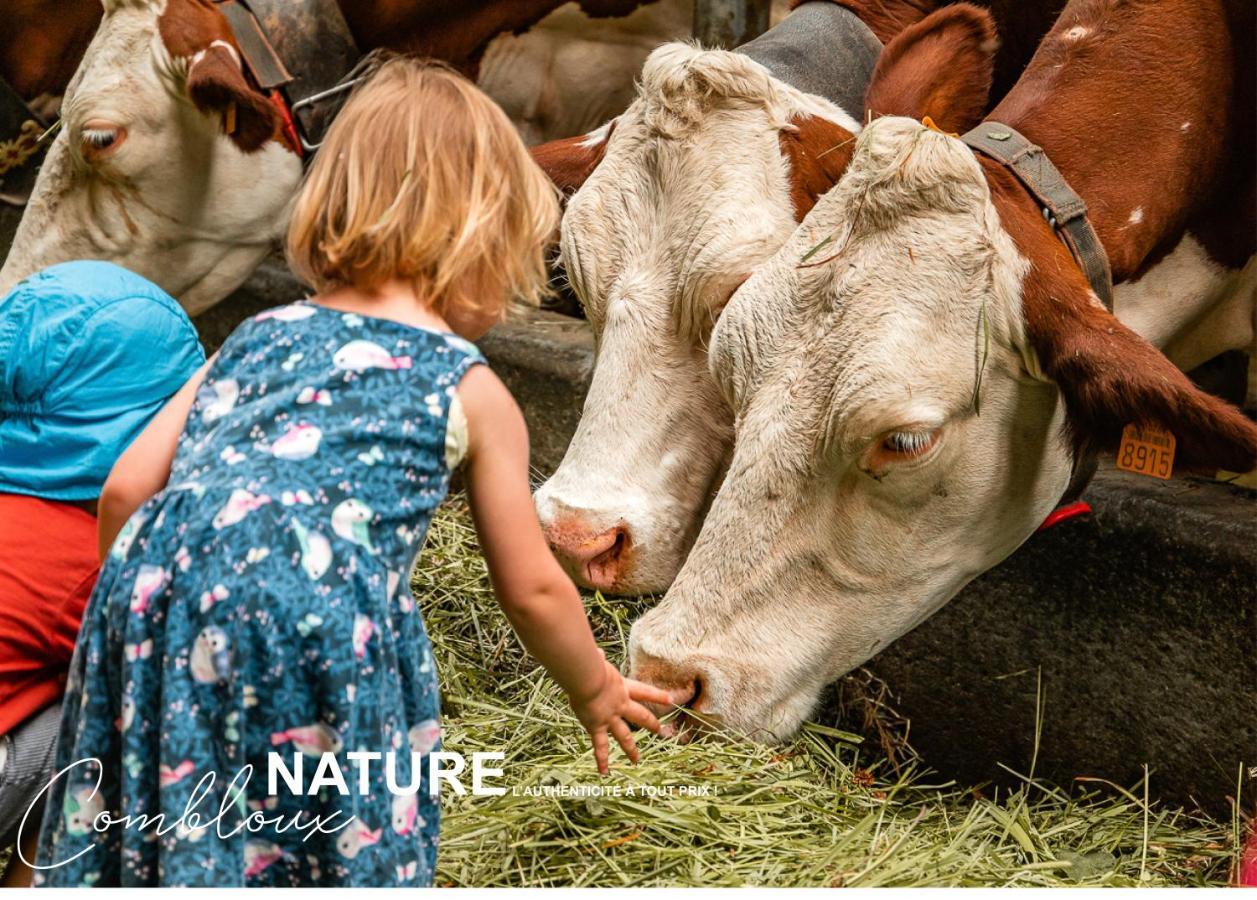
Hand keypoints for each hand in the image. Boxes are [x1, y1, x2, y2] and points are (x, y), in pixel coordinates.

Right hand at [570, 655, 674, 774]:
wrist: (588, 679)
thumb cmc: (591, 666)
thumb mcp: (598, 661)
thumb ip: (599, 659)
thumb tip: (597, 653)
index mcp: (622, 687)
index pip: (645, 692)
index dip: (658, 696)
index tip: (671, 700)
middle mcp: (620, 705)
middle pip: (640, 716)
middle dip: (650, 724)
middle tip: (659, 731)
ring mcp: (610, 718)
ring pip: (624, 736)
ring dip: (631, 748)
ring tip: (636, 759)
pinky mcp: (598, 727)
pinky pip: (600, 746)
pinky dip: (602, 760)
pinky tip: (605, 772)